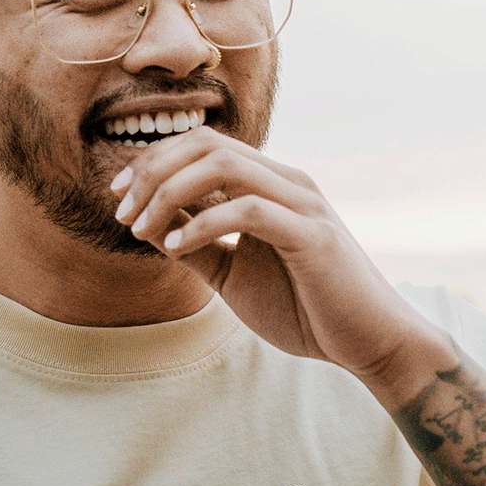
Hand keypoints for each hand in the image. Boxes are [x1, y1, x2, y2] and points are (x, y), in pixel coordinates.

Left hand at [110, 128, 455, 403]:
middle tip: (122, 211)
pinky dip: (203, 223)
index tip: (117, 196)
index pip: (202, 146)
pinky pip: (248, 210)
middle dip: (152, 171)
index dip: (152, 163)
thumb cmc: (306, 310)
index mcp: (269, 186)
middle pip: (206, 144)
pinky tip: (177, 246)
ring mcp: (303, 203)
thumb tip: (149, 228)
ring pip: (224, 166)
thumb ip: (197, 248)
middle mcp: (286, 182)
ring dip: (170, 192)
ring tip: (142, 228)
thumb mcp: (234, 277)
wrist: (368, 342)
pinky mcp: (312, 235)